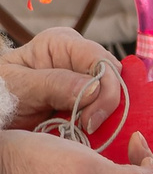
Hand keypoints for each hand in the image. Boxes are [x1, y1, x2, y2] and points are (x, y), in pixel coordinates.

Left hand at [0, 28, 121, 132]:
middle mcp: (78, 58)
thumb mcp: (19, 87)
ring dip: (105, 113)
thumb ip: (54, 84)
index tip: (92, 118)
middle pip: (112, 74)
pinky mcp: (87, 99)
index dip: (104, 86)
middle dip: (105, 102)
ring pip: (113, 92)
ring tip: (85, 130)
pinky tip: (88, 130)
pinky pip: (105, 108)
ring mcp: (84, 78)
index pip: (98, 57)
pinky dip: (102, 121)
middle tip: (89, 126)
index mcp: (61, 43)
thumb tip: (95, 89)